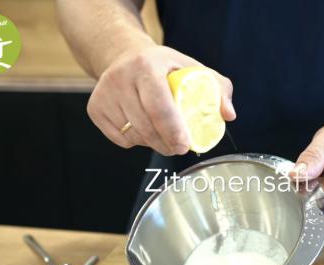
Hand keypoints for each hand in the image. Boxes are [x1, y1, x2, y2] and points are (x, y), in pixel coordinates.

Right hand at [87, 46, 235, 154]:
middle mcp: (121, 78)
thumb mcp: (192, 68)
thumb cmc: (164, 67)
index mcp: (147, 66)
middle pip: (146, 126)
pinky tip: (143, 128)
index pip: (159, 106)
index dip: (173, 130)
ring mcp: (104, 94)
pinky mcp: (95, 109)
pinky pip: (119, 139)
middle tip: (180, 148)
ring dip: (153, 144)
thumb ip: (218, 88)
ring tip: (164, 136)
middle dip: (167, 144)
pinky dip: (135, 141)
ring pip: (134, 135)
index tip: (185, 146)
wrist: (123, 56)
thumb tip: (228, 115)